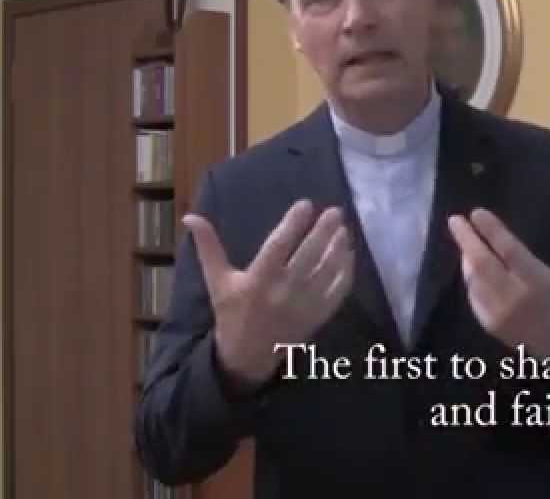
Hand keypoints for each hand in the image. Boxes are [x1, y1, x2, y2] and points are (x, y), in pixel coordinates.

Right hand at [183, 200, 354, 391]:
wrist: (248, 355)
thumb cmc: (231, 312)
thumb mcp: (216, 281)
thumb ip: (208, 247)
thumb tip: (190, 216)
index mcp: (257, 281)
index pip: (278, 246)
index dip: (293, 224)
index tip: (306, 204)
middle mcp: (283, 292)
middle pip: (309, 255)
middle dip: (323, 231)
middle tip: (335, 211)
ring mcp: (304, 305)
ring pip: (327, 271)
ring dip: (338, 247)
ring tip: (343, 227)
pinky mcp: (318, 315)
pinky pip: (338, 290)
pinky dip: (345, 270)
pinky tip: (348, 252)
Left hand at [448, 208, 549, 359]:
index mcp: (539, 283)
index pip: (509, 251)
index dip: (491, 230)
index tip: (477, 212)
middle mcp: (516, 298)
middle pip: (482, 263)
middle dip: (466, 239)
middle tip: (456, 220)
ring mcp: (500, 313)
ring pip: (474, 279)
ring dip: (467, 257)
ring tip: (466, 239)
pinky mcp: (491, 324)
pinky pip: (474, 296)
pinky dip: (471, 279)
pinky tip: (472, 266)